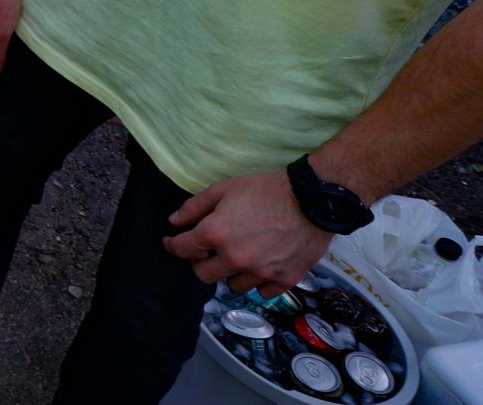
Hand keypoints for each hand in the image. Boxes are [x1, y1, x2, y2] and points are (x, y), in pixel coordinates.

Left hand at [164, 169, 332, 295]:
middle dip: (200, 263)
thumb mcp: (223, 189)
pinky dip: (258, 282)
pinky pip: (262, 292)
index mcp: (216, 234)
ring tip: (237, 257)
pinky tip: (260, 267)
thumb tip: (174, 222)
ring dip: (230, 273)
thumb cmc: (265, 190)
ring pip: (233, 285)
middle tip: (207, 252)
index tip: (172, 242)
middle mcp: (235, 259)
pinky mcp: (284, 280)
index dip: (173, 245)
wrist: (310, 199)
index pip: (183, 249)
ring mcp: (260, 273)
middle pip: (204, 275)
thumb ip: (194, 207)